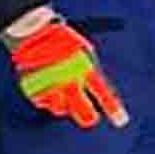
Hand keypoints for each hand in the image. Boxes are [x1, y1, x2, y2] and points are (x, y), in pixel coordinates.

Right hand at [8, 17, 128, 129]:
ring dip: (63, 105)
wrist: (34, 32)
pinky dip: (46, 98)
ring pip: (60, 110)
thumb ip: (90, 70)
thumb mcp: (84, 51)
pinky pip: (43, 103)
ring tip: (61, 92)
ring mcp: (50, 86)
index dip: (113, 108)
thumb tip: (94, 88)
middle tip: (91, 118)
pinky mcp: (33, 89)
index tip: (121, 121)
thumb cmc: (64, 40)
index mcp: (84, 68)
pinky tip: (47, 87)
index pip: (102, 93)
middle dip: (88, 117)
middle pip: (81, 110)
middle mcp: (68, 80)